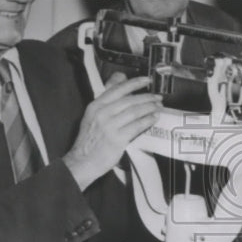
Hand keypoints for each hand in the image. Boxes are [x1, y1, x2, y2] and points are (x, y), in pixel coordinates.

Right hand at [63, 73, 160, 188]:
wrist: (83, 161)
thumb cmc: (89, 141)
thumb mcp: (92, 116)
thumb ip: (106, 101)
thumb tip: (120, 82)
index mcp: (96, 106)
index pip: (117, 89)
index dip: (134, 83)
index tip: (146, 80)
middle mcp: (102, 113)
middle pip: (129, 100)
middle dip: (146, 97)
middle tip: (157, 97)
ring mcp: (109, 126)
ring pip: (135, 111)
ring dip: (149, 107)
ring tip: (158, 106)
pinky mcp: (117, 139)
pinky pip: (137, 126)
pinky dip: (147, 120)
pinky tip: (154, 118)